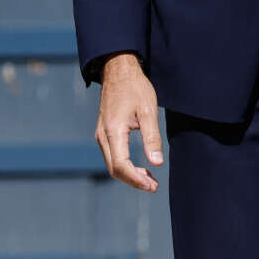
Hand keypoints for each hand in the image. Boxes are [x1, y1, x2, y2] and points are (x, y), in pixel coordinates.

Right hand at [95, 52, 162, 191]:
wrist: (119, 72)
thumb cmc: (135, 88)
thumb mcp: (149, 111)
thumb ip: (152, 138)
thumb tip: (157, 163)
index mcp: (113, 132)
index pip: (121, 165)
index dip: (136, 179)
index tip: (152, 186)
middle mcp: (103, 136)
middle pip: (115, 169)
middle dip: (133, 180)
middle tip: (154, 186)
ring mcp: (101, 135)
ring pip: (112, 163)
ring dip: (130, 174)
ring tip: (150, 179)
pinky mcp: (105, 132)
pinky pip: (113, 155)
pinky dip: (125, 164)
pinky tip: (140, 166)